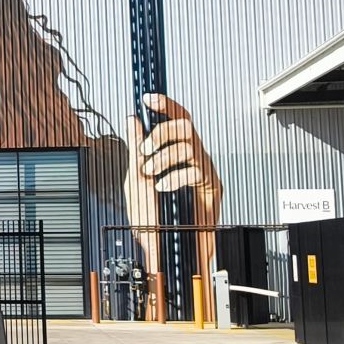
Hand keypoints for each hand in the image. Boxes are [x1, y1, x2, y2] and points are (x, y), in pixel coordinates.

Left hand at [125, 93, 223, 283]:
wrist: (162, 245)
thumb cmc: (150, 213)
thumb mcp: (136, 177)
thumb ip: (136, 148)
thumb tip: (132, 119)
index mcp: (177, 150)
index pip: (178, 119)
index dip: (166, 105)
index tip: (148, 98)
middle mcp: (193, 157)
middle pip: (185, 127)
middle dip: (162, 135)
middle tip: (146, 151)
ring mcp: (204, 171)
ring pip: (189, 147)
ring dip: (165, 157)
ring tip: (151, 171)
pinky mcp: (211, 189)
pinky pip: (196, 172)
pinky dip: (175, 177)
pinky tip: (163, 186)